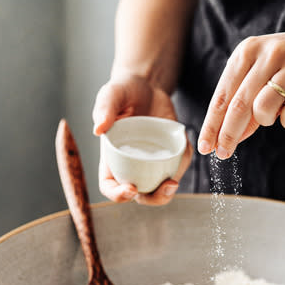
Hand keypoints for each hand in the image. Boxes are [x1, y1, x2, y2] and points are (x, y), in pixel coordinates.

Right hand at [93, 74, 192, 204]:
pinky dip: (183, 163)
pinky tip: (186, 149)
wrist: (146, 85)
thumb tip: (98, 129)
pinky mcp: (169, 154)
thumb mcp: (111, 95)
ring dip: (170, 190)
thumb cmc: (123, 92)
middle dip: (153, 198)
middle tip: (166, 186)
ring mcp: (151, 162)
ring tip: (174, 179)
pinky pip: (178, 165)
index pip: (110, 186)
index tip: (131, 189)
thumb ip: (104, 109)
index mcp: (112, 158)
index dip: (118, 195)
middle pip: (140, 195)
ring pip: (161, 186)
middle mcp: (131, 165)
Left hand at [196, 20, 284, 158]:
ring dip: (267, 121)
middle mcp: (269, 54)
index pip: (223, 95)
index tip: (205, 147)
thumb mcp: (268, 71)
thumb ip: (248, 99)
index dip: (211, 124)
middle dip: (227, 135)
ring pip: (263, 110)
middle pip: (238, 106)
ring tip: (278, 113)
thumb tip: (229, 136)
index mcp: (249, 50)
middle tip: (222, 154)